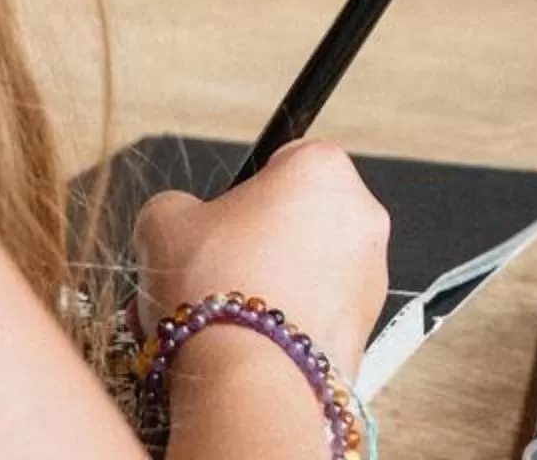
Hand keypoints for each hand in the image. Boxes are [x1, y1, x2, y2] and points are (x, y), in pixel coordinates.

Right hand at [134, 141, 390, 380]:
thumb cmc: (215, 287)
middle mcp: (362, 215)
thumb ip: (178, 205)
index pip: (286, 160)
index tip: (223, 219)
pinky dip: (295, 322)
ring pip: (317, 267)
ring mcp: (372, 275)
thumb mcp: (164, 221)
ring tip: (233, 311)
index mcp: (323, 169)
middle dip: (267, 238)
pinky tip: (255, 340)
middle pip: (306, 216)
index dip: (247, 191)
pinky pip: (323, 313)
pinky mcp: (367, 327)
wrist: (247, 375)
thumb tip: (180, 218)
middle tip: (222, 267)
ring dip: (282, 281)